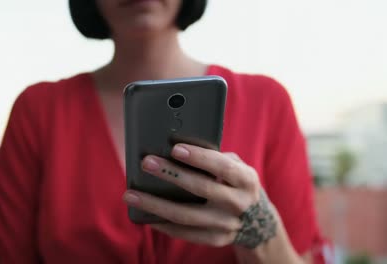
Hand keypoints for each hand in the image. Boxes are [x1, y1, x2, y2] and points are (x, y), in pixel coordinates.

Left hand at [122, 143, 276, 248]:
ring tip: (131, 195)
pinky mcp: (215, 239)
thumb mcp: (236, 167)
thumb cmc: (235, 183)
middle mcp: (238, 203)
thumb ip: (214, 158)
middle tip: (146, 163)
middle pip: (201, 188)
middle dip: (171, 174)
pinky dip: (162, 224)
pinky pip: (184, 233)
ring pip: (186, 216)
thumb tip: (175, 148)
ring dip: (156, 205)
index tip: (175, 148)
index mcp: (246, 180)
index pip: (222, 166)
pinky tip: (144, 215)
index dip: (199, 157)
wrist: (257, 221)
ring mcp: (226, 224)